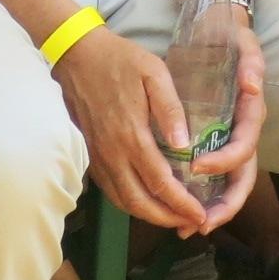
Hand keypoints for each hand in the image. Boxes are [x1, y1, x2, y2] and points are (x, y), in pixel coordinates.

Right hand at [51, 26, 211, 236]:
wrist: (77, 55)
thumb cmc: (120, 60)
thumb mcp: (153, 72)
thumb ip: (170, 108)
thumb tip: (184, 144)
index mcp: (132, 135)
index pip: (161, 183)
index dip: (182, 204)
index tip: (201, 215)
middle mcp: (113, 154)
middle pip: (141, 202)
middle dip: (167, 219)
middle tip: (191, 224)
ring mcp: (99, 157)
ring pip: (123, 201)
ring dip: (149, 216)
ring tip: (173, 218)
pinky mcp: (90, 155)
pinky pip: (111, 190)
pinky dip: (130, 204)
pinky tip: (146, 201)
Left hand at [187, 22, 265, 233]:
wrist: (219, 35)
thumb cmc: (231, 41)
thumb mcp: (244, 42)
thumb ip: (252, 60)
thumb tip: (252, 85)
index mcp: (250, 115)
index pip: (244, 147)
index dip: (225, 161)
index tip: (197, 165)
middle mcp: (242, 135)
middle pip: (241, 180)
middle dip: (224, 205)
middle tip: (200, 223)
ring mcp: (228, 142)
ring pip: (226, 187)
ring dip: (210, 211)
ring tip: (184, 228)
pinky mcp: (212, 144)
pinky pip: (210, 181)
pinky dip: (197, 199)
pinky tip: (176, 213)